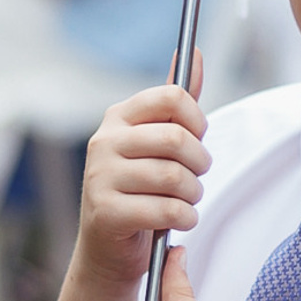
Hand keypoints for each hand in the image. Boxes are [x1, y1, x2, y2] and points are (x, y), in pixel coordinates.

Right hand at [69, 68, 209, 300]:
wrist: (108, 248)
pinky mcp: (106, 212)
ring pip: (174, 177)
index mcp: (118, 118)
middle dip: (200, 163)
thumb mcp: (157, 143)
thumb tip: (192, 51)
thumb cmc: (140, 190)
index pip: (171, 97)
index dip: (197, 119)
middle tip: (197, 177)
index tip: (198, 138)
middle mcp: (104, 142)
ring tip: (187, 201)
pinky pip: (166, 210)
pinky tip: (180, 220)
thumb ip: (176, 102)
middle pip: (177, 138)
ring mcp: (100, 177)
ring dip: (193, 195)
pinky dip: (185, 218)